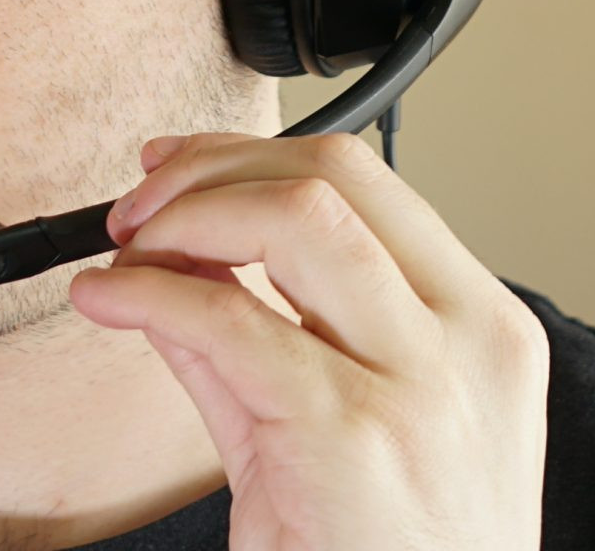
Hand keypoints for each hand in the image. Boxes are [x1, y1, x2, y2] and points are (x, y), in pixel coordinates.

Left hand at [66, 131, 548, 550]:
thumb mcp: (351, 434)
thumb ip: (269, 338)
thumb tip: (179, 262)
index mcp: (484, 328)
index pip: (370, 182)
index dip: (254, 156)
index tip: (182, 170)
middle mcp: (468, 342)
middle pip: (335, 176)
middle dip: (213, 168)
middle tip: (140, 206)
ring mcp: (416, 387)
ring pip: (297, 219)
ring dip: (186, 214)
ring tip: (125, 248)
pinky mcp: (350, 438)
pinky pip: (231, 323)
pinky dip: (151, 295)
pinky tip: (109, 301)